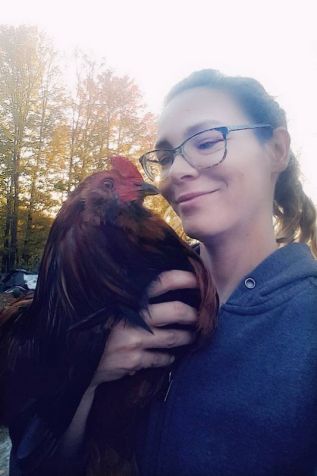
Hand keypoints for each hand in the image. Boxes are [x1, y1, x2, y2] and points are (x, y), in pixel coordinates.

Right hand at [89, 270, 197, 387]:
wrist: (77, 360)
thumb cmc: (98, 327)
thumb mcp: (111, 306)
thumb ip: (132, 297)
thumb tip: (162, 284)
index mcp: (127, 298)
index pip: (161, 282)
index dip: (182, 278)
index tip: (197, 279)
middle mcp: (132, 317)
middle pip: (176, 311)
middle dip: (193, 315)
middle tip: (198, 316)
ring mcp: (134, 340)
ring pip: (174, 337)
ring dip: (187, 337)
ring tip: (191, 336)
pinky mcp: (133, 360)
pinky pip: (162, 358)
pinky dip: (169, 357)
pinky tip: (169, 355)